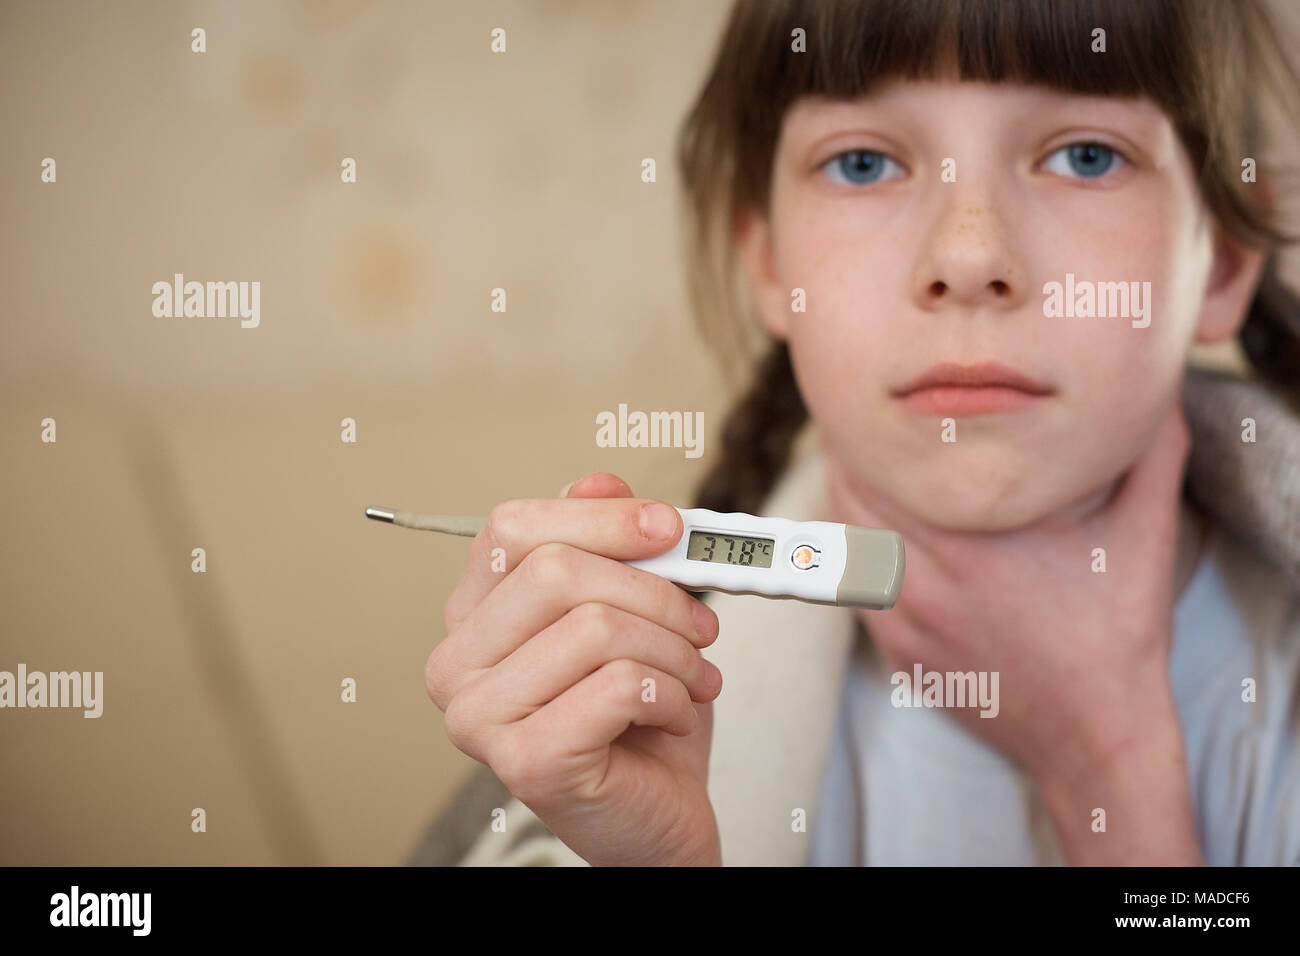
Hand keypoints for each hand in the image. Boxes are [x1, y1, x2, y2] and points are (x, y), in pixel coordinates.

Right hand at [427, 473, 722, 865]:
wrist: (656, 818)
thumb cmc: (636, 717)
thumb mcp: (630, 614)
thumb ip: (607, 546)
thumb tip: (601, 479)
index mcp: (472, 616)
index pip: (513, 528)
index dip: (601, 518)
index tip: (669, 529)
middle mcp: (455, 664)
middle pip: (557, 571)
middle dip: (656, 591)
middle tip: (701, 625)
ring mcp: (479, 717)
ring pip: (597, 627)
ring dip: (674, 651)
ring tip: (693, 678)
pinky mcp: (525, 762)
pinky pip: (621, 686)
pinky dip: (672, 696)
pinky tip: (673, 716)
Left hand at [828, 402, 1201, 862]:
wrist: (1097, 736)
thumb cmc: (1119, 632)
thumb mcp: (1145, 537)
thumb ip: (1151, 456)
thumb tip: (1153, 392)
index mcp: (973, 546)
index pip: (889, 466)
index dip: (875, 426)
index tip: (878, 396)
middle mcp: (926, 584)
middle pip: (850, 496)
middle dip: (850, 454)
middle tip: (858, 417)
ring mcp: (904, 623)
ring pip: (844, 542)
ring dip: (846, 500)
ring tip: (857, 463)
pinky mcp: (897, 653)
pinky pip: (855, 586)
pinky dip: (855, 551)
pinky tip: (870, 529)